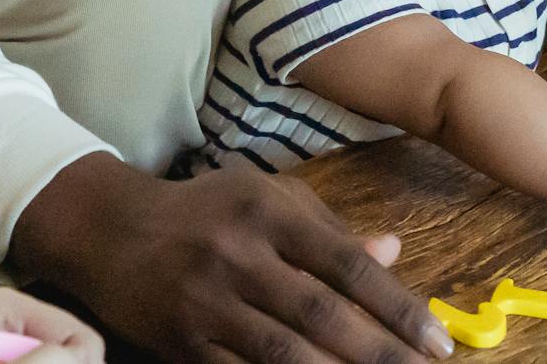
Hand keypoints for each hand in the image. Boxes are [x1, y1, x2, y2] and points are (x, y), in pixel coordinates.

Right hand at [9, 152, 451, 362]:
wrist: (110, 230)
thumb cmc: (205, 211)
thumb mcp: (266, 198)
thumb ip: (330, 228)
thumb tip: (394, 252)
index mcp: (270, 213)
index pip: (347, 264)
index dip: (396, 306)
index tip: (437, 342)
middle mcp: (240, 255)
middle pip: (322, 315)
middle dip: (378, 353)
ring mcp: (208, 302)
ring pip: (283, 353)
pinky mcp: (183, 342)